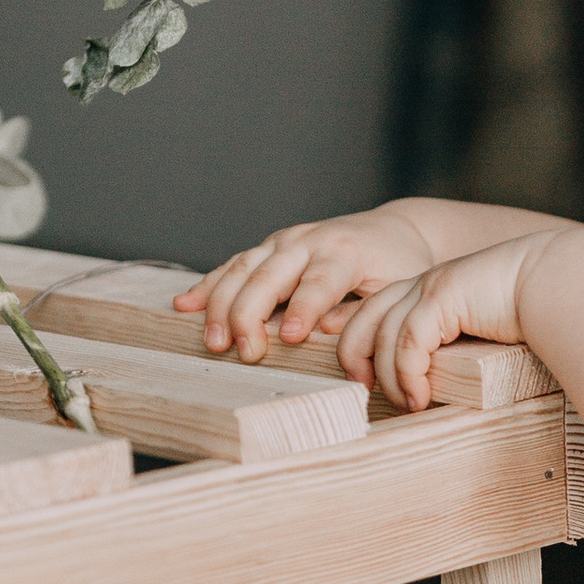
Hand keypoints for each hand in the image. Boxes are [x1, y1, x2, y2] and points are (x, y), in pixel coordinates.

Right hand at [178, 208, 434, 360]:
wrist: (394, 232)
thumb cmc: (398, 268)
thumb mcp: (395, 290)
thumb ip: (363, 310)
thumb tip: (328, 334)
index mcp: (344, 252)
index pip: (319, 282)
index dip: (304, 308)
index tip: (289, 338)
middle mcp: (309, 241)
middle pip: (270, 275)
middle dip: (251, 314)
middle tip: (241, 351)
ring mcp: (284, 241)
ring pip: (243, 268)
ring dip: (222, 305)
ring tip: (212, 340)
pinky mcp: (269, 247)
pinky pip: (233, 265)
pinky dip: (209, 285)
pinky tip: (184, 306)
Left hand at [337, 238, 540, 414]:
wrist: (557, 281)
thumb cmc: (531, 311)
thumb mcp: (481, 333)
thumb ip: (455, 351)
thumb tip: (438, 390)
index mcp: (428, 291)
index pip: (374, 315)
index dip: (360, 347)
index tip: (363, 380)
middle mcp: (423, 285)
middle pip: (363, 321)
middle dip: (354, 359)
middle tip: (363, 393)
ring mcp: (431, 287)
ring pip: (385, 336)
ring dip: (391, 378)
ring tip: (409, 405)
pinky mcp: (444, 295)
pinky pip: (410, 341)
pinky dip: (408, 374)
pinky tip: (421, 397)